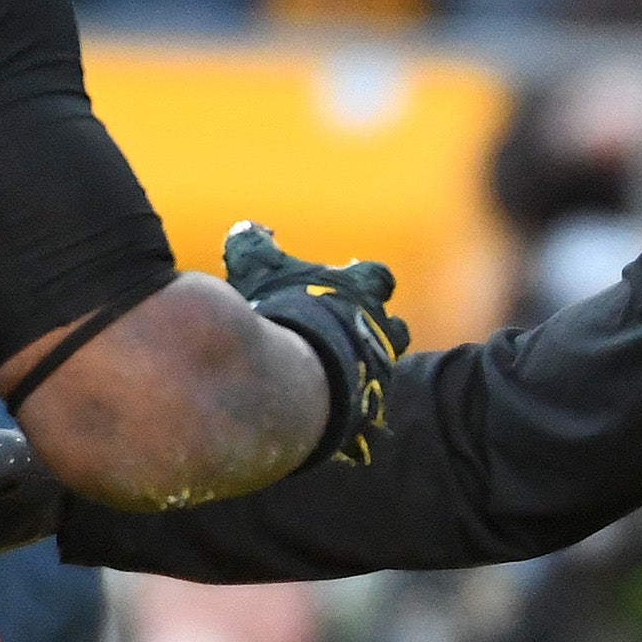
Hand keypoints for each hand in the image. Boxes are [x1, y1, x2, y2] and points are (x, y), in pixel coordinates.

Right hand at [223, 221, 409, 469]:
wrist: (298, 375)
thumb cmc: (284, 311)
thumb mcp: (258, 267)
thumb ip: (252, 245)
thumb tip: (248, 231)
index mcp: (363, 286)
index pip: (377, 276)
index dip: (365, 280)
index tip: (351, 285)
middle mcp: (384, 326)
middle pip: (394, 327)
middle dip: (375, 331)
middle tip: (347, 338)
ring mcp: (381, 367)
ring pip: (386, 365)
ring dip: (366, 367)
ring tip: (339, 376)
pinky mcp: (370, 406)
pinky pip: (368, 405)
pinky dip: (353, 405)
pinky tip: (330, 410)